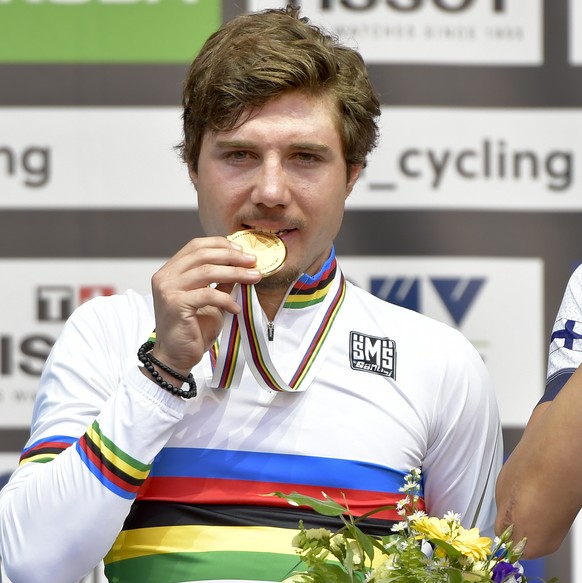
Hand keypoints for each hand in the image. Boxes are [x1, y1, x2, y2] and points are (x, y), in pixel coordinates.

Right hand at [149, 236, 260, 374]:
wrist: (176, 356)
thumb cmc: (192, 329)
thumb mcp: (210, 300)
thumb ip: (220, 282)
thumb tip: (242, 265)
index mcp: (171, 271)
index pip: (195, 246)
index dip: (220, 244)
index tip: (241, 250)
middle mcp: (165, 277)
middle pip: (203, 255)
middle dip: (232, 256)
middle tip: (253, 261)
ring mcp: (168, 289)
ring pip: (207, 271)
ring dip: (235, 273)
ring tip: (254, 278)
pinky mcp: (175, 304)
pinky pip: (208, 295)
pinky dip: (226, 299)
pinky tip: (236, 308)